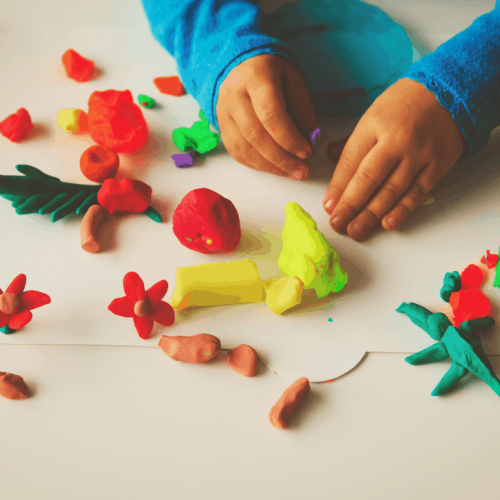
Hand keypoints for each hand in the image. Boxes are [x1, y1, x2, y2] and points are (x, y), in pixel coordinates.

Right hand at [216, 54, 317, 178]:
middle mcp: (234, 94)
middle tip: (302, 169)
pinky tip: (276, 168)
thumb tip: (313, 140)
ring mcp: (223, 112)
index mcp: (256, 77)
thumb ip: (303, 109)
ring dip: (271, 166)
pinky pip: (237, 153)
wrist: (243, 66)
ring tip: (292, 173)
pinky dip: (258, 165)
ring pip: (244, 148)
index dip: (289, 137)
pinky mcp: (221, 127)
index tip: (307, 151)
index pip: (270, 113)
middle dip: (282, 158)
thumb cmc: (273, 74)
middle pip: (256, 134)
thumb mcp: (294, 81)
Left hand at [323, 78, 465, 240]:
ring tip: (356, 231)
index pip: (350, 161)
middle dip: (350, 205)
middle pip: (368, 178)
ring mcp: (419, 153)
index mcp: (373, 125)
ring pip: (391, 190)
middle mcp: (395, 140)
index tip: (328, 206)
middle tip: (338, 224)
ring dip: (371, 214)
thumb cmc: (403, 105)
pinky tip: (387, 224)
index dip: (338, 187)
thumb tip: (329, 158)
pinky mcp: (438, 164)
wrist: (448, 90)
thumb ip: (353, 142)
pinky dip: (402, 210)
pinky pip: (417, 192)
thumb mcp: (372, 115)